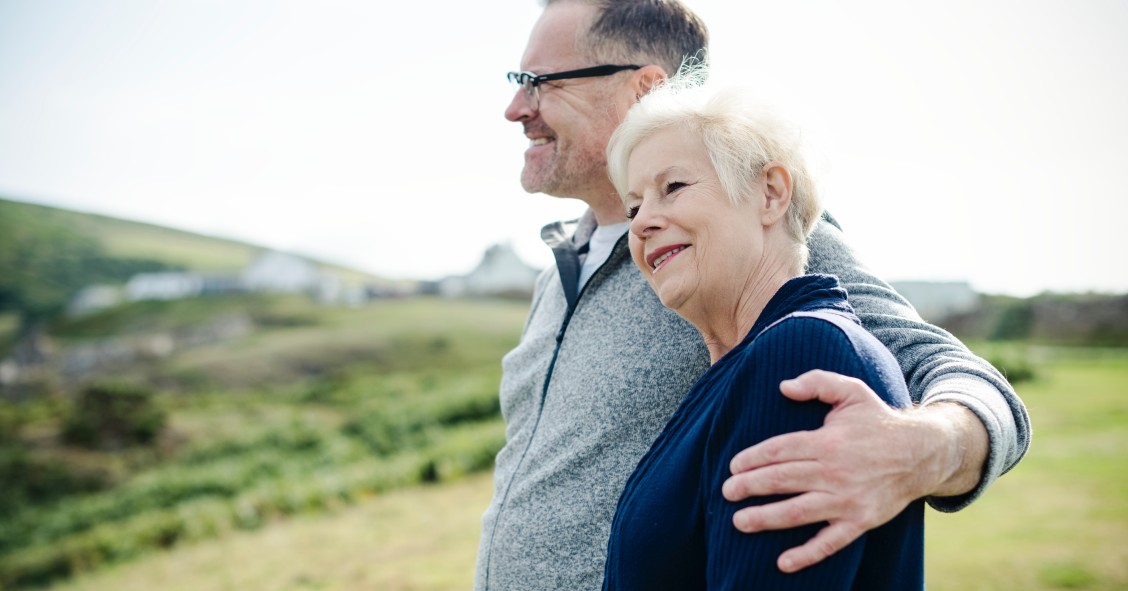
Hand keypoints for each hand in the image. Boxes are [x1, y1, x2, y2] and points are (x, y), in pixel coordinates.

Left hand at [720, 369, 980, 572]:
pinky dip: (806, 554)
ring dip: (765, 518)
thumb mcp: (852, 391)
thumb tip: (783, 386)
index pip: (779, 450)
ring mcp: (846, 499)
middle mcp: (834, 471)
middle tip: (726, 492)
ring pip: (797, 512)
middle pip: (781, 480)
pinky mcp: (860, 521)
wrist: (922, 453)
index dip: (752, 458)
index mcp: (827, 441)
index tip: (733, 466)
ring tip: (739, 522)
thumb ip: (817, 382)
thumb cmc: (878, 421)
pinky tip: (783, 563)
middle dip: (748, 487)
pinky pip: (830, 542)